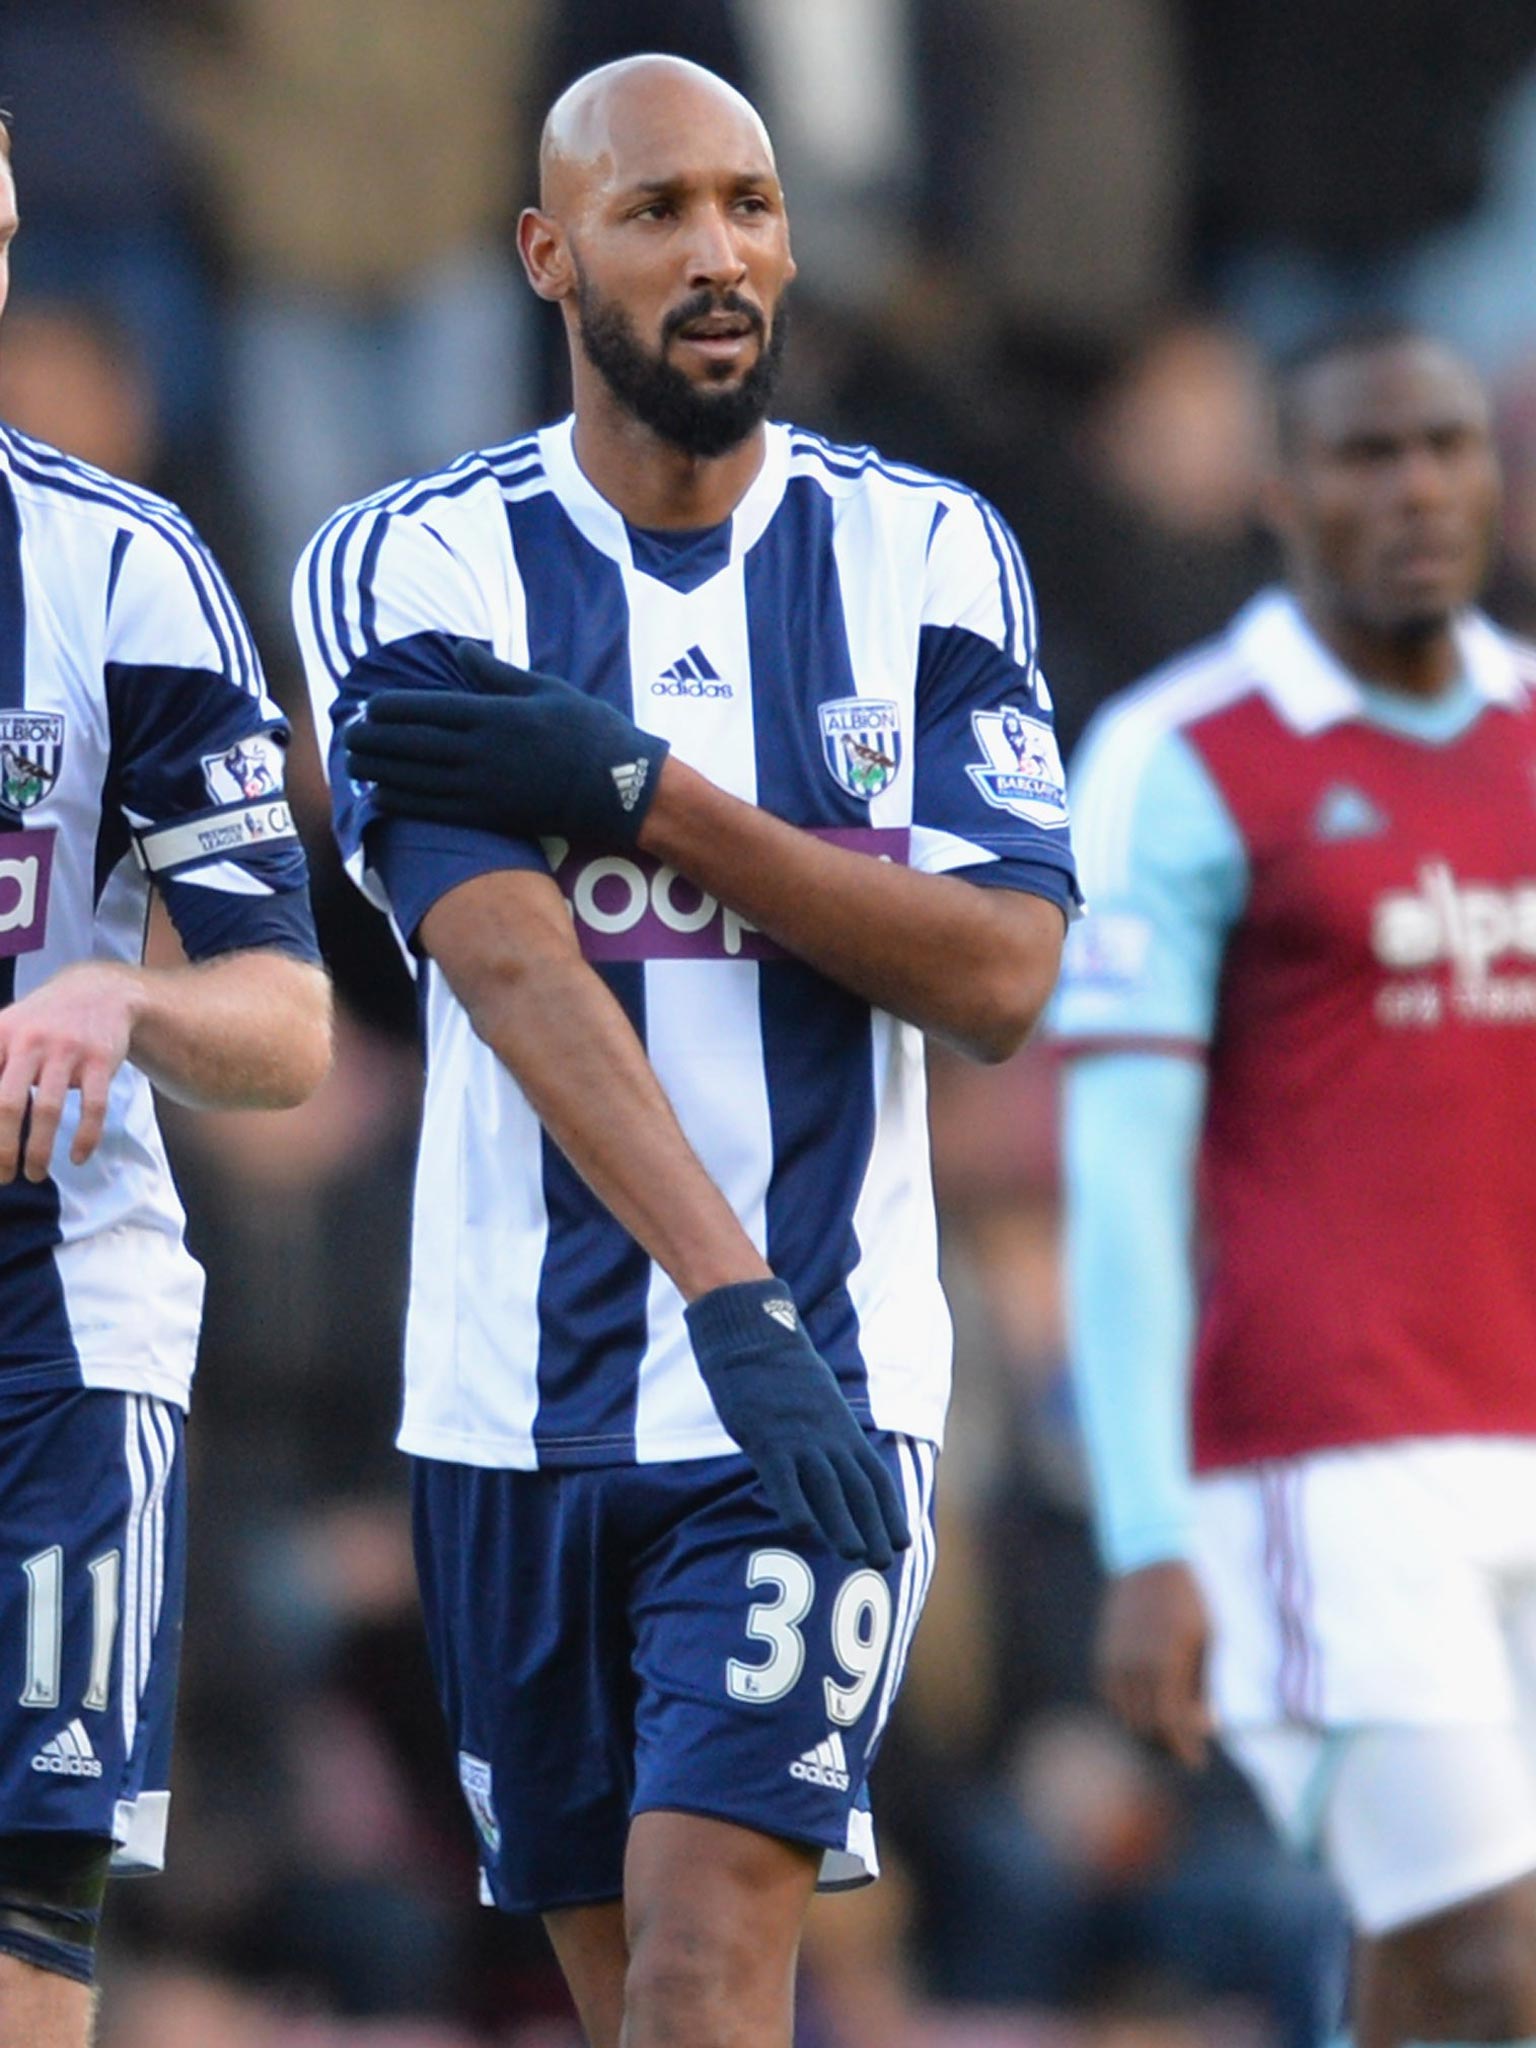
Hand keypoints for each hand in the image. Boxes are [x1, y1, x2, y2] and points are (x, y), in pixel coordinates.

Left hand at [0, 962, 141, 1180]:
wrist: (98, 992)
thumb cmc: (40, 1024)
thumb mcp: (4, 1032)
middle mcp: (29, 1041)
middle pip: (8, 1104)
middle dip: (2, 1148)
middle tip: (2, 1177)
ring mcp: (67, 1050)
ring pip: (48, 1110)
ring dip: (39, 1151)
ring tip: (34, 1175)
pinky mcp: (100, 1060)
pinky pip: (93, 1107)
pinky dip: (85, 1138)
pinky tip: (77, 1158)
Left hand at [344, 641, 670, 844]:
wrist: (621, 786)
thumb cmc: (588, 731)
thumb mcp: (546, 688)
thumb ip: (496, 673)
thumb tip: (460, 650)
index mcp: (494, 713)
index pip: (428, 709)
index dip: (391, 709)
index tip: (368, 707)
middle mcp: (482, 751)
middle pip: (413, 745)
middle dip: (375, 741)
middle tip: (348, 737)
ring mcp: (484, 787)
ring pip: (417, 779)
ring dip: (379, 772)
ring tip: (353, 766)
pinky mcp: (491, 815)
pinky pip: (436, 810)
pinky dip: (403, 803)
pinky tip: (380, 798)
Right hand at [685, 1279, 911, 1569]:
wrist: (754, 1333)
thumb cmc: (779, 1370)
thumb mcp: (817, 1399)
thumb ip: (826, 1430)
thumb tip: (831, 1460)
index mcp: (841, 1426)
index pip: (874, 1475)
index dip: (889, 1510)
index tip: (903, 1541)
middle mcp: (828, 1435)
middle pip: (857, 1488)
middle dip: (873, 1526)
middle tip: (887, 1562)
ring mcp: (798, 1437)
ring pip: (827, 1488)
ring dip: (843, 1524)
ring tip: (856, 1556)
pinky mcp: (766, 1437)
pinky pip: (783, 1478)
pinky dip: (795, 1505)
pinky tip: (803, 1532)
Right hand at [1094, 1560, 1212, 1768]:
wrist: (1148, 1561)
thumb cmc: (1189, 1601)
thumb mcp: (1208, 1640)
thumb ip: (1204, 1684)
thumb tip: (1207, 1723)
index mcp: (1167, 1663)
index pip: (1171, 1725)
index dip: (1184, 1750)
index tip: (1197, 1762)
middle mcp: (1136, 1666)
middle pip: (1145, 1728)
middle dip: (1166, 1746)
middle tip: (1183, 1749)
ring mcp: (1114, 1660)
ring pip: (1123, 1716)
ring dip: (1144, 1732)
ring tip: (1165, 1733)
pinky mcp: (1101, 1653)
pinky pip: (1108, 1697)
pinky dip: (1125, 1711)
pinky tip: (1144, 1709)